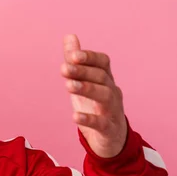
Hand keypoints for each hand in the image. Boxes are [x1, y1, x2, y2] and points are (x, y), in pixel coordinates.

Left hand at [60, 34, 127, 157]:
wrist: (111, 140)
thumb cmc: (95, 107)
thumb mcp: (84, 83)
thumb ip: (76, 61)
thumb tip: (69, 36)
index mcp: (106, 79)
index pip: (103, 62)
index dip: (89, 57)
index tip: (73, 55)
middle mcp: (112, 92)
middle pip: (101, 77)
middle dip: (83, 71)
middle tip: (63, 69)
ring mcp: (113, 110)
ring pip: (104, 96)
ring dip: (87, 89)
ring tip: (68, 86)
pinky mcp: (109, 129)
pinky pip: (101, 123)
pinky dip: (88, 119)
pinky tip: (74, 116)